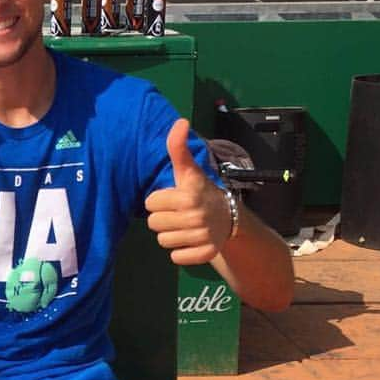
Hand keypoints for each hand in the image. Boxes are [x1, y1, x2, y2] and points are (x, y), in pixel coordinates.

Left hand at [145, 118, 230, 265]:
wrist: (229, 217)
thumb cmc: (200, 191)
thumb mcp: (188, 171)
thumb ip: (178, 148)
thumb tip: (180, 121)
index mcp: (188, 194)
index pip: (150, 203)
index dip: (160, 200)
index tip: (175, 198)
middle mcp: (196, 216)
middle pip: (154, 224)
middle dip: (163, 218)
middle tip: (179, 213)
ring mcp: (202, 236)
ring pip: (163, 241)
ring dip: (171, 235)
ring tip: (184, 226)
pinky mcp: (206, 254)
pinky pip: (176, 258)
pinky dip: (181, 252)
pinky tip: (190, 241)